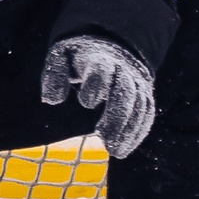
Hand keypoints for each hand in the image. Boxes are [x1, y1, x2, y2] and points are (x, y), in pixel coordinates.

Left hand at [40, 34, 157, 156]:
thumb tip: (51, 100)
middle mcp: (123, 70)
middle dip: (117, 116)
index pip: (102, 70)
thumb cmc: (79, 56)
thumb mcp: (61, 56)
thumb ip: (54, 75)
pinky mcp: (144, 94)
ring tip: (116, 152)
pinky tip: (125, 149)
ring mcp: (136, 82)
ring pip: (139, 105)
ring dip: (129, 130)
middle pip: (125, 91)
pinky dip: (138, 132)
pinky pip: (146, 113)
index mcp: (100, 59)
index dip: (96, 84)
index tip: (86, 102)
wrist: (109, 46)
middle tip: (105, 140)